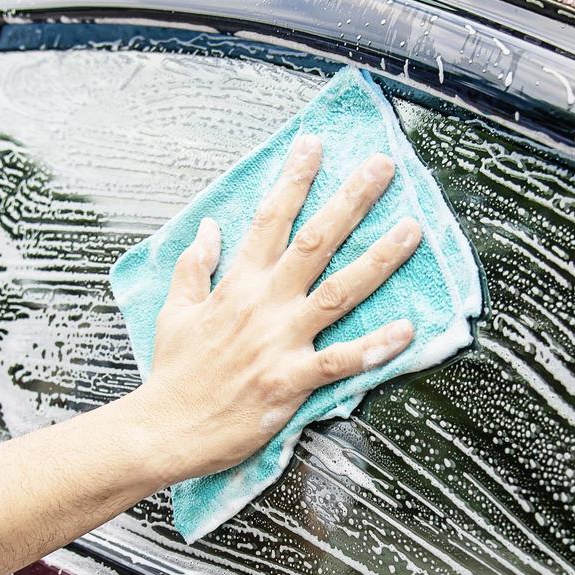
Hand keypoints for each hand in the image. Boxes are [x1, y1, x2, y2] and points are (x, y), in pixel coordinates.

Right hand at [139, 134, 421, 481]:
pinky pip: (340, 361)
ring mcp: (279, 342)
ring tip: (412, 230)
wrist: (162, 429)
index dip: (295, 179)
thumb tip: (209, 227)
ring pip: (339, 291)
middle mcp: (263, 305)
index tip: (315, 144)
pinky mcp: (290, 382)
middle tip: (382, 166)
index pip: (269, 219)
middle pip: (314, 241)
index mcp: (236, 285)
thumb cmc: (174, 374)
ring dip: (378, 259)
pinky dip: (374, 347)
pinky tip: (407, 329)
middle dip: (351, 201)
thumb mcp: (175, 311)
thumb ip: (195, 266)